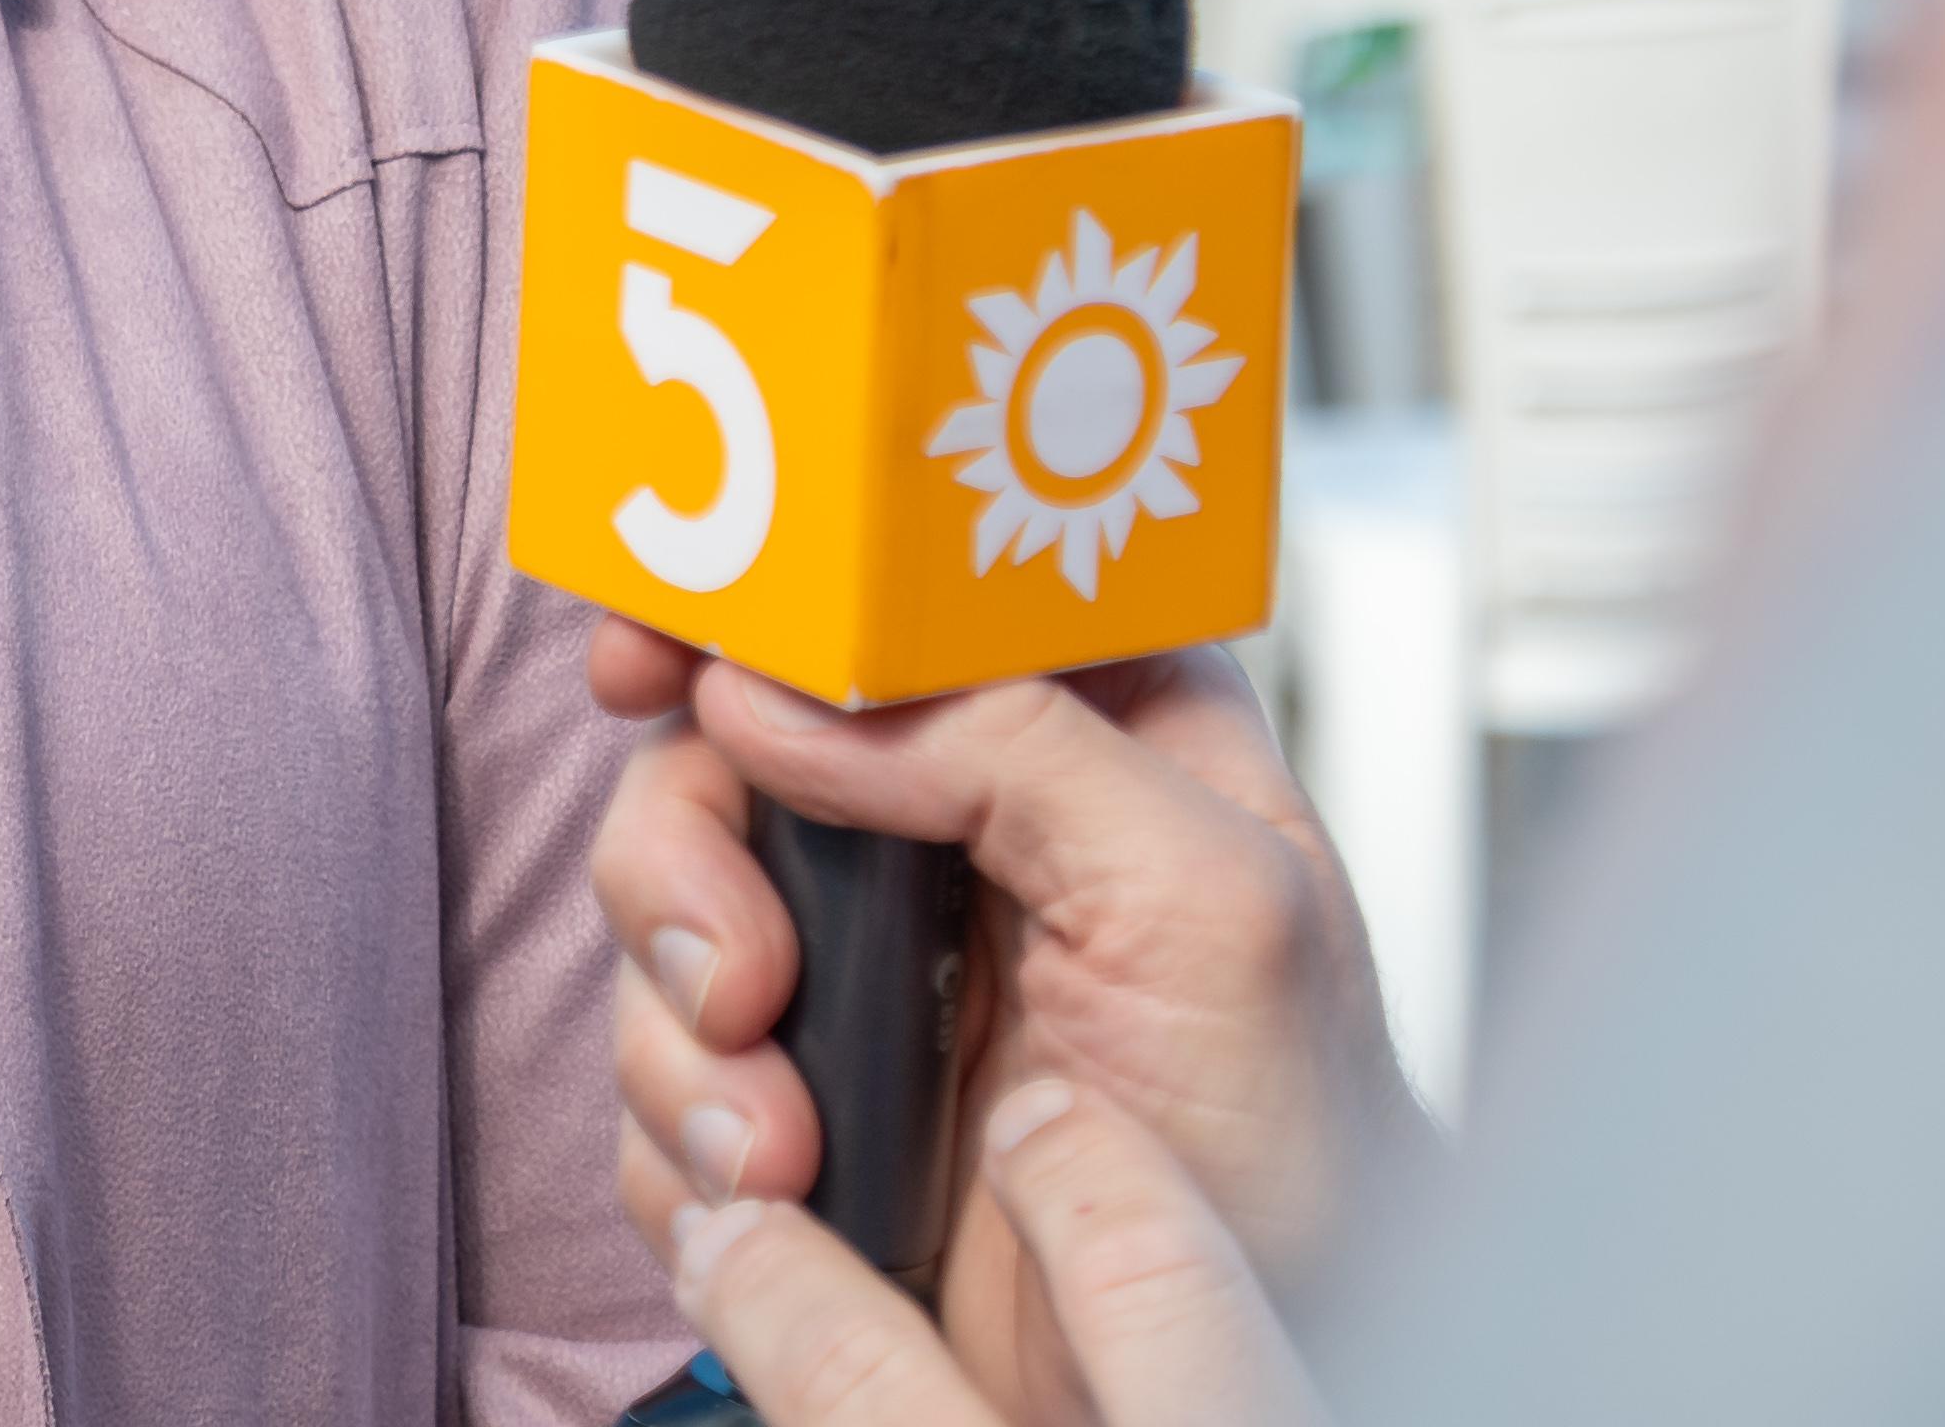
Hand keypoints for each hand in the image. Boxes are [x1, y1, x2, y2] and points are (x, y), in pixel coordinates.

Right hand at [591, 621, 1414, 1421]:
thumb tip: (773, 692)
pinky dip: (680, 1128)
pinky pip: (653, 1061)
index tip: (654, 664)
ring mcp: (859, 955)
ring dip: (682, 1032)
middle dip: (684, 866)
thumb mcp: (1211, 903)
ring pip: (660, 907)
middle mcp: (950, 819)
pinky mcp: (792, 1079)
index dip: (741, 608)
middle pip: (718, 747)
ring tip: (780, 1140)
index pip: (877, 595)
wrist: (1199, 1375)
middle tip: (739, 982)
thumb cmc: (1291, 1155)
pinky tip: (784, 1181)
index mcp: (1074, 724)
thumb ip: (1018, 747)